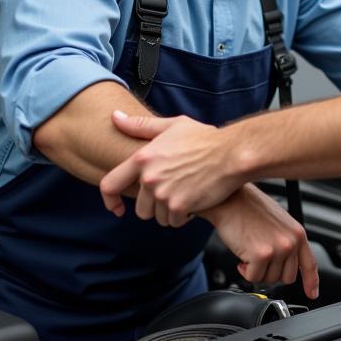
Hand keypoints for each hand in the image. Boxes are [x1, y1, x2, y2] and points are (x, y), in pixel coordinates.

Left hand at [101, 111, 239, 223]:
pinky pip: (174, 222)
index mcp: (142, 158)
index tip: (116, 208)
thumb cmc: (205, 138)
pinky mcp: (180, 207)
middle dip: (154, 205)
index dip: (109, 200)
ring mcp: (164, 194)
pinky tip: (194, 200)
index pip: (110, 184)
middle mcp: (149, 178)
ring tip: (186, 193)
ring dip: (170, 211)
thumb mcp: (172, 125)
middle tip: (172, 192)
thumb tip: (114, 117)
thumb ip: (140, 126)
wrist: (232, 154)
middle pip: (140, 208)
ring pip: (158, 217)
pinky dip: (183, 216)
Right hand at [208, 186, 319, 300]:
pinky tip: (242, 256)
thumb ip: (286, 241)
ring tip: (249, 251)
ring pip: (268, 279)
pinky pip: (253, 278)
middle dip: (270, 272)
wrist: (231, 199)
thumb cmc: (249, 208)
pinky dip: (245, 271)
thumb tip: (286, 264)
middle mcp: (291, 242)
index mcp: (298, 233)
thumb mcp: (278, 222)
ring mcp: (278, 249)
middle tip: (258, 259)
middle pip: (286, 277)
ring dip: (256, 270)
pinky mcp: (262, 255)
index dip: (311, 282)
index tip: (312, 294)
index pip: (309, 264)